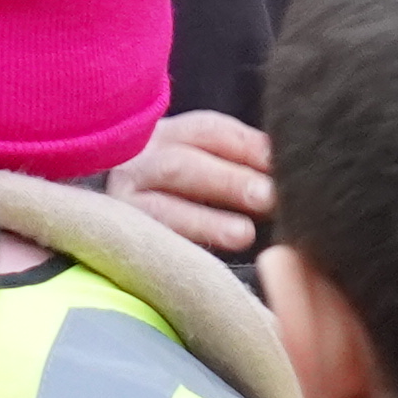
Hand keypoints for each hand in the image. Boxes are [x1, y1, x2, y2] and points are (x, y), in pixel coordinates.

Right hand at [116, 109, 273, 256]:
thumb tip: (284, 171)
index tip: (280, 163)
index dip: (247, 146)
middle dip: (228, 181)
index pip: (209, 131)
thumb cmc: (180, 191)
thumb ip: (239, 163)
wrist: (112, 218)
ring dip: (206, 221)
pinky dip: (181, 250)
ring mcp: (122, 202)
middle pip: (181, 165)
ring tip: (244, 235)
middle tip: (269, 197)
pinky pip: (149, 245)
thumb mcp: (203, 163)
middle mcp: (139, 163)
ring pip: (161, 208)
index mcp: (167, 136)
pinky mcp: (119, 239)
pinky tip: (207, 266)